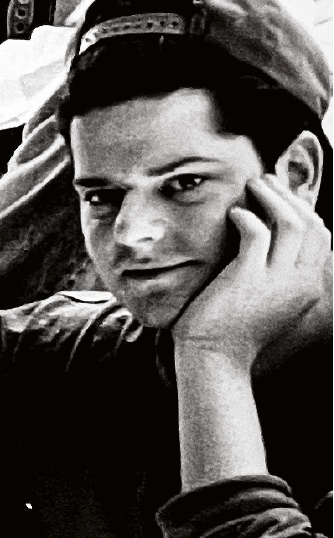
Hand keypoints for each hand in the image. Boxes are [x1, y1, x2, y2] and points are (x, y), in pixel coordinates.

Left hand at [171, 175, 331, 372]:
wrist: (215, 356)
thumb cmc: (234, 327)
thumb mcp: (268, 298)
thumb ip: (277, 272)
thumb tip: (266, 236)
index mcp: (309, 286)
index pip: (322, 238)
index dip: (304, 210)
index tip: (283, 195)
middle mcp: (302, 282)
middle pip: (313, 225)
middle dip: (291, 196)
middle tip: (267, 180)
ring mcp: (278, 280)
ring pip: (292, 223)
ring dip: (272, 197)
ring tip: (252, 185)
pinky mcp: (249, 277)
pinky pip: (256, 232)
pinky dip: (247, 216)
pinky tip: (234, 213)